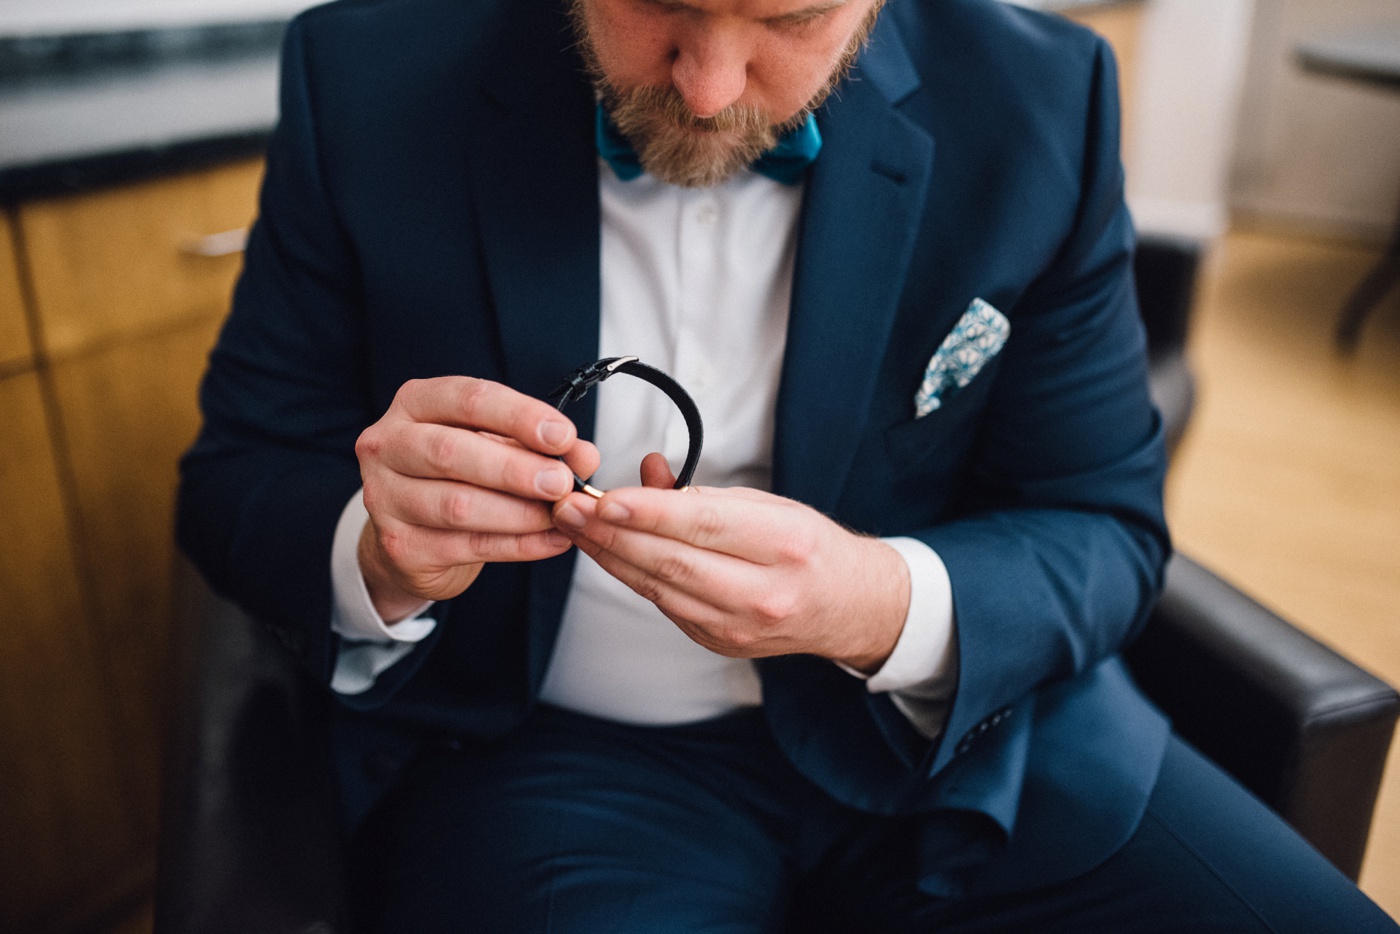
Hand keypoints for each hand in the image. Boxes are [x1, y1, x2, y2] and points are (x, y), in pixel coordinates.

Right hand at [355, 376, 598, 619]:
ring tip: (560, 516)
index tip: (562, 435)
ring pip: (457, 505)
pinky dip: (517, 545)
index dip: (519, 415)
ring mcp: (385, 497)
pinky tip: (551, 541)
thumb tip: (585, 456)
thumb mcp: (497, 447)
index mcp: (415, 404)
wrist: (412, 533)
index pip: (467, 399)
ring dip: (518, 513)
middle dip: (515, 468)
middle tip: (562, 482)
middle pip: (450, 452)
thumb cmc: (457, 475)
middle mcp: (387, 445)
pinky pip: (467, 546)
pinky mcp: (398, 545)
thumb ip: (540, 446)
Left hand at [552, 454, 909, 671]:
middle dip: (613, 534)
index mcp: (785, 545)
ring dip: (610, 556)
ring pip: (659, 589)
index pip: (704, 525)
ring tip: (575, 527)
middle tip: (569, 508)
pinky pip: (664, 606)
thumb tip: (646, 471)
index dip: (649, 513)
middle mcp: (764, 592)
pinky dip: (632, 577)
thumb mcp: (771, 505)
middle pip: (673, 562)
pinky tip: (607, 553)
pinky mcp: (719, 642)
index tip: (605, 497)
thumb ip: (705, 493)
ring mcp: (740, 626)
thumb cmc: (810, 547)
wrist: (848, 608)